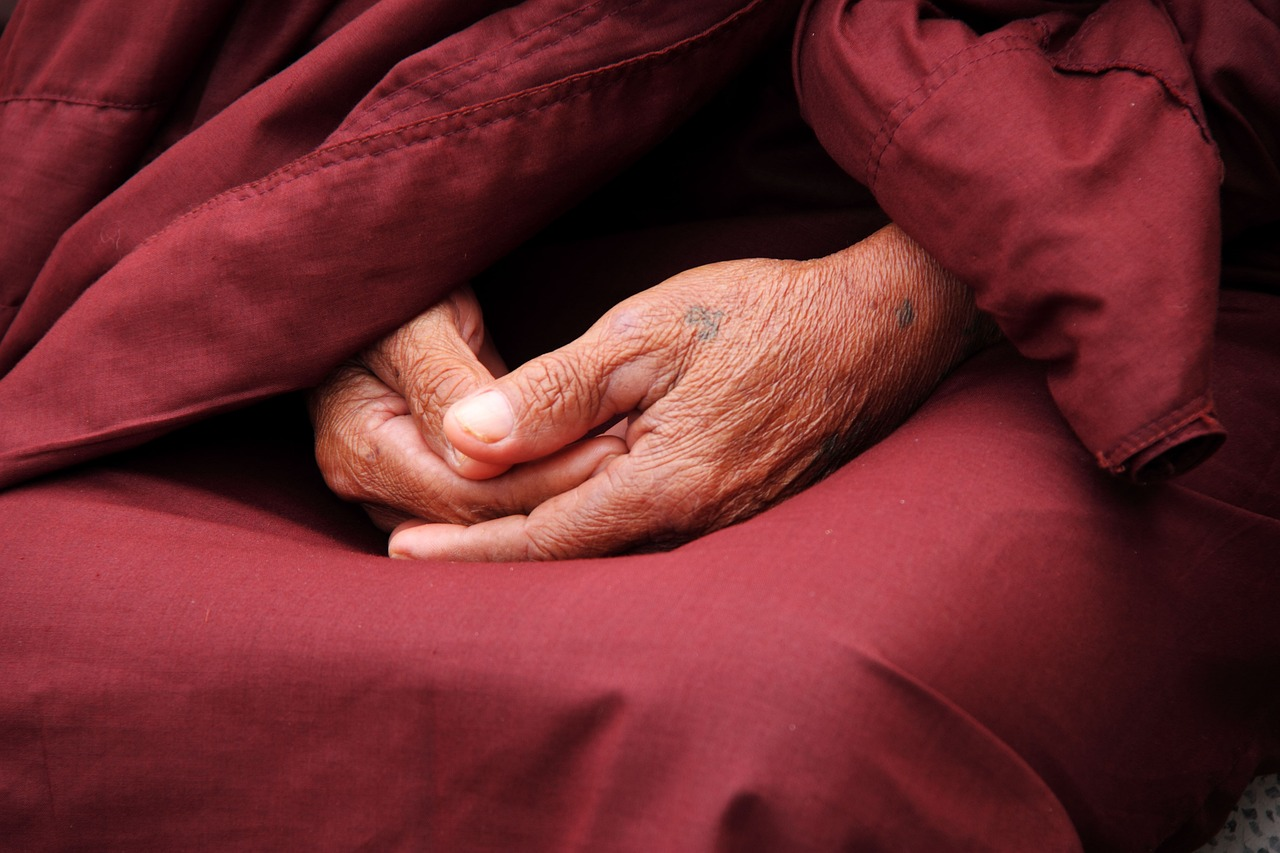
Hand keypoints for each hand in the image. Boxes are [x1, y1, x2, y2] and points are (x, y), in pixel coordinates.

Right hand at [308, 287, 625, 531]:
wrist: (385, 281)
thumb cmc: (396, 287)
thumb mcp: (419, 321)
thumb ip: (444, 386)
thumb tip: (477, 457)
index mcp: (357, 448)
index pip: (460, 494)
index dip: (540, 479)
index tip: (610, 450)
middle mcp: (369, 485)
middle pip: (476, 517)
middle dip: (556, 493)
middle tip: (630, 459)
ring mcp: (397, 490)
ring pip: (486, 519)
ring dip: (553, 496)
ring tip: (622, 463)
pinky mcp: (433, 479)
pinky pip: (490, 501)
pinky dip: (539, 484)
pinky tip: (591, 463)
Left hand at [388, 225, 994, 560]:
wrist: (875, 331)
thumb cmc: (758, 318)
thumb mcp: (644, 335)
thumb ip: (554, 392)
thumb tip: (468, 440)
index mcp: (663, 487)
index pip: (539, 540)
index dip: (465, 552)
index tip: (401, 557)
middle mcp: (692, 528)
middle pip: (568, 559)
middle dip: (488, 556)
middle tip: (411, 547)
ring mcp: (722, 531)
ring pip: (605, 555)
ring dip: (534, 548)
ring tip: (465, 537)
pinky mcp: (739, 517)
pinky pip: (645, 540)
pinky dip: (587, 533)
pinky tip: (557, 514)